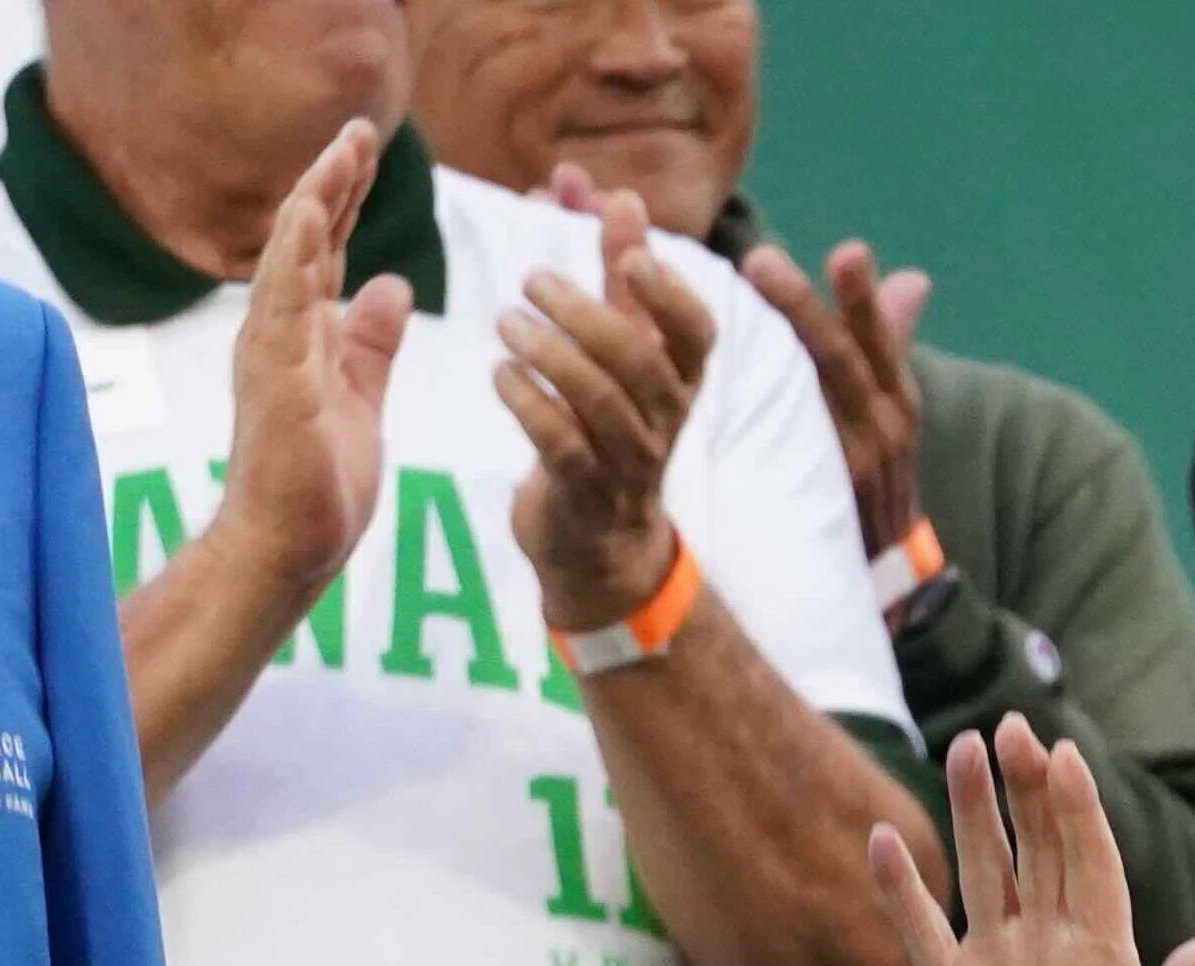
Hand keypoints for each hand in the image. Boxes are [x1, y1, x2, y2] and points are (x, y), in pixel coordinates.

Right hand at [219, 123, 416, 599]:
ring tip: (340, 153)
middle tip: (361, 129)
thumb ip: (371, 342)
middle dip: (332, 182)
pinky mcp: (274, 381)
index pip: (324, 252)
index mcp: (301, 336)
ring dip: (314, 203)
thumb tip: (391, 282)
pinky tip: (310, 214)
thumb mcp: (362, 396)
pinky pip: (282, 307)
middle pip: (305, 242)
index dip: (344, 198)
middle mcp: (277, 334)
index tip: (366, 149)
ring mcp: (271, 355)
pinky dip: (294, 257)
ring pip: (288, 261)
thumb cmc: (317, 485)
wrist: (289, 549)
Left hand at [498, 193, 711, 636]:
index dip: (669, 292)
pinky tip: (498, 374)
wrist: (599, 544)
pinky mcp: (584, 494)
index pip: (696, 331)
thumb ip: (616, 272)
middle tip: (530, 279)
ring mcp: (627, 461)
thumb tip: (610, 191)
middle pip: (640, 359)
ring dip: (551, 354)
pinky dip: (528, 403)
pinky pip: (562, 446)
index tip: (630, 253)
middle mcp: (664, 419)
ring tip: (506, 323)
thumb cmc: (607, 427)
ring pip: (602, 401)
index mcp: (679, 379)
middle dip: (586, 312)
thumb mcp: (621, 350)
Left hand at [741, 236, 932, 567]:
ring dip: (778, 357)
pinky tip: (717, 388)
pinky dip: (758, 417)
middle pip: (843, 362)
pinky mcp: (820, 503)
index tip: (848, 252)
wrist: (888, 575)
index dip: (864, 302)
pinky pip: (786, 451)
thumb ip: (890, 344)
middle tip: (760, 260)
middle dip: (804, 310)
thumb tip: (912, 279)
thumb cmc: (880, 475)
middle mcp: (880, 430)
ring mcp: (850, 467)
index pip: (882, 342)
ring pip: (815, 402)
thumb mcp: (895, 412)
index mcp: (898, 402)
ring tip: (737, 314)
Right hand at [867, 715, 1194, 965]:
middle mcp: (1051, 945)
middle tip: (1012, 727)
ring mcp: (999, 963)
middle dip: (1028, 789)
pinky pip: (923, 929)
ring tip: (962, 749)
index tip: (1064, 757)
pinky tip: (883, 838)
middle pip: (1039, 848)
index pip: (1092, 865)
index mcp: (1105, 956)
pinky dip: (902, 888)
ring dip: (973, 811)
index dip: (1079, 811)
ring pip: (985, 869)